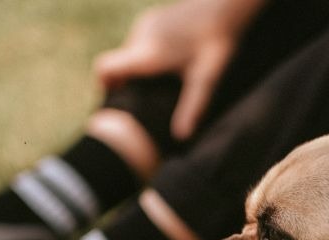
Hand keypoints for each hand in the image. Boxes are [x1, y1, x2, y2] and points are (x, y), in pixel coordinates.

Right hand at [95, 0, 263, 139]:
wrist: (225, 7)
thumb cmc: (216, 43)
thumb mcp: (206, 79)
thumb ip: (192, 107)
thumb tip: (181, 137)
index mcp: (147, 53)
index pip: (105, 67)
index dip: (103, 87)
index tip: (115, 103)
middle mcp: (140, 36)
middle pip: (118, 64)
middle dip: (125, 83)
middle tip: (141, 103)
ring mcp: (145, 24)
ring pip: (129, 53)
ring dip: (137, 70)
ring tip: (157, 86)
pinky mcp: (153, 19)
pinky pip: (139, 42)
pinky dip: (145, 57)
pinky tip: (167, 66)